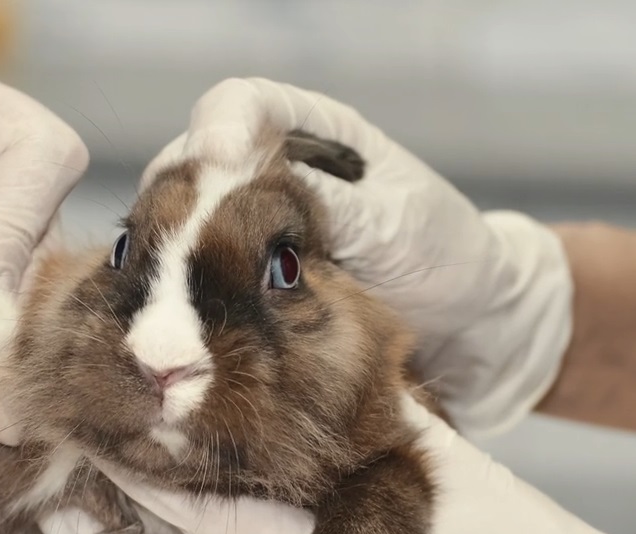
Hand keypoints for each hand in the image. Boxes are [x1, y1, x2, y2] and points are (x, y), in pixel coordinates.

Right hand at [143, 77, 572, 437]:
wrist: (463, 326)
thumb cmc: (443, 255)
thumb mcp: (396, 221)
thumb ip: (331, 202)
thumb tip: (258, 185)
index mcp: (311, 136)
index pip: (242, 105)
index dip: (220, 125)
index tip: (217, 160)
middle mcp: (269, 179)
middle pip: (190, 169)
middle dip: (176, 200)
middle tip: (181, 245)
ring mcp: (252, 239)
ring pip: (183, 233)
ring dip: (172, 260)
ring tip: (178, 294)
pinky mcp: (247, 293)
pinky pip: (200, 287)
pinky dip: (186, 302)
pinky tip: (188, 322)